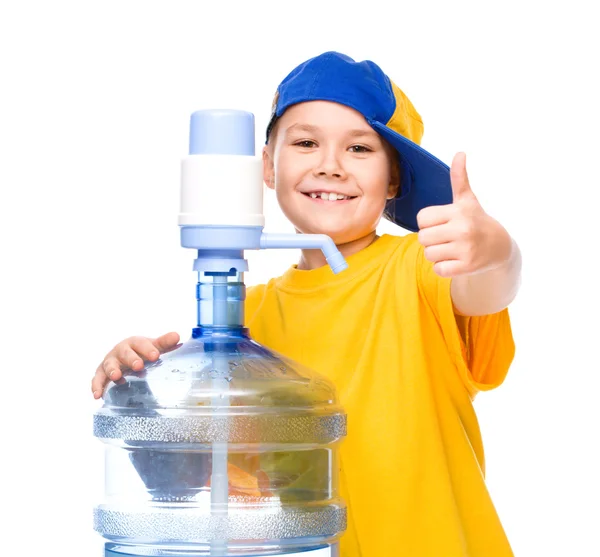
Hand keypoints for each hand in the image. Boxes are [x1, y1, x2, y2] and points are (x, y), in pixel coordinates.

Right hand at [91, 332, 180, 398]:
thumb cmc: (141, 351)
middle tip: (139, 366)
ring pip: (109, 364)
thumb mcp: (153, 347)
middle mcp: (120, 351)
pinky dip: (97, 386)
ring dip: (112, 370)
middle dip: (131, 359)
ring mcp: (110, 361)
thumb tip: (177, 336)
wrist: (125, 356)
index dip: (148, 349)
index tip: (155, 355)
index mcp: (134, 343)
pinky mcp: (101, 373)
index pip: (141, 344)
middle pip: (125, 353)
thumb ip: (164, 343)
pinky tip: (98, 395)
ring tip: (116, 376)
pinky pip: (97, 379)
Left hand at [416, 152, 512, 277]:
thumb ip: (459, 178)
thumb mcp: (467, 199)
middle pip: (422, 238)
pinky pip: (438, 270)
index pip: (422, 219)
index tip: (443, 223)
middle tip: (447, 237)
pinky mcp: (467, 267)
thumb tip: (460, 152)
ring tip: (452, 248)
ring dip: (436, 254)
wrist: (500, 247)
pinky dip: (443, 267)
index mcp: (458, 211)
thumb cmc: (476, 220)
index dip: (428, 223)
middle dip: (431, 239)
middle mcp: (463, 229)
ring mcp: (466, 249)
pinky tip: (456, 260)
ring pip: (429, 255)